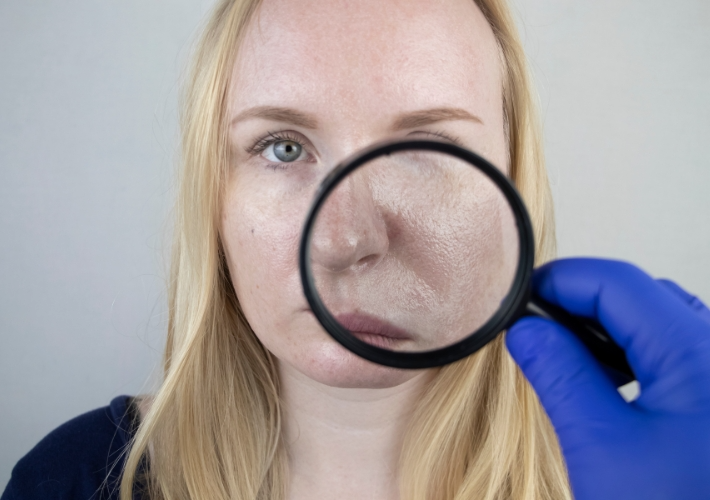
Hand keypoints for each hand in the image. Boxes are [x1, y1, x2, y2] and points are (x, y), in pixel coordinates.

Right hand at [506, 258, 709, 499]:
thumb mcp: (601, 447)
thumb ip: (559, 374)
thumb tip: (524, 329)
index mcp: (698, 354)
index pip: (617, 283)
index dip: (560, 281)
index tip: (518, 300)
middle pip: (641, 295)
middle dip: (580, 303)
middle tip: (534, 330)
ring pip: (659, 322)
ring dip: (606, 328)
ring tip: (563, 356)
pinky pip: (675, 354)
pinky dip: (632, 354)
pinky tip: (605, 382)